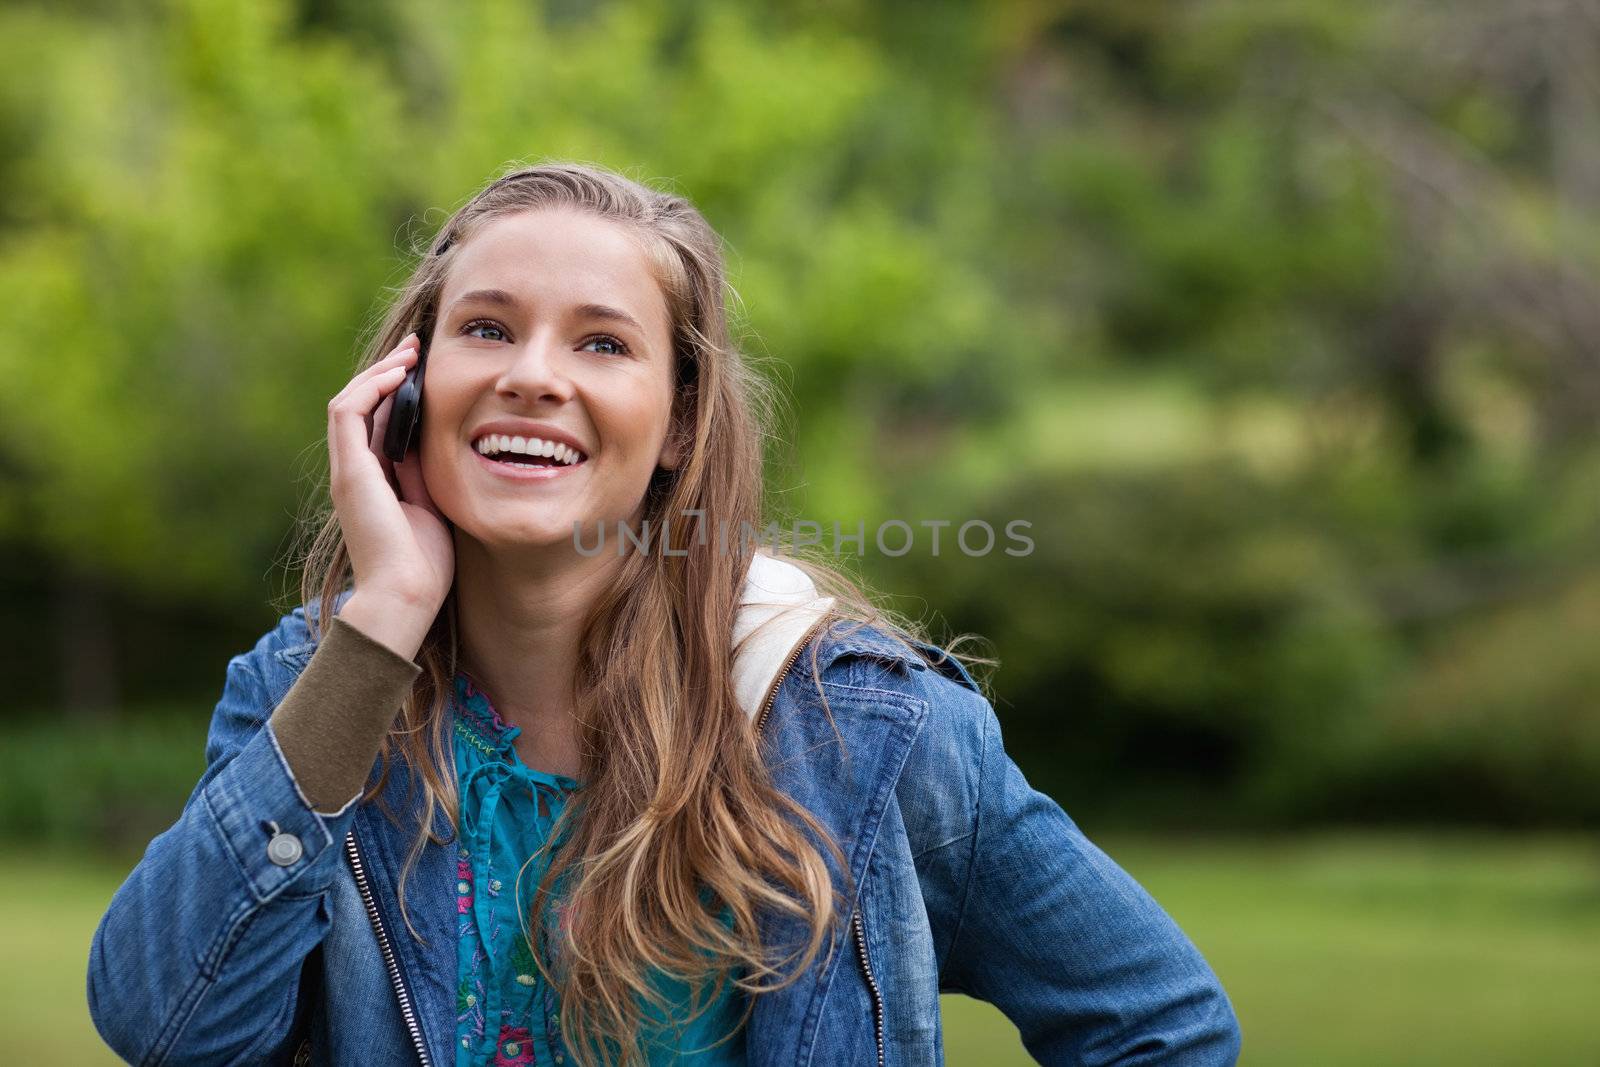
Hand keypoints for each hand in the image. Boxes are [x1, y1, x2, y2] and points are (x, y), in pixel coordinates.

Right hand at [327, 332, 453, 616]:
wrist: (406, 594)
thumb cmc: (426, 563)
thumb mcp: (434, 505)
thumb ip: (427, 473)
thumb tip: (442, 439)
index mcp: (375, 481)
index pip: (380, 422)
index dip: (399, 392)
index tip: (426, 368)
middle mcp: (356, 472)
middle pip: (364, 406)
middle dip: (388, 372)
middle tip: (417, 347)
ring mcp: (348, 471)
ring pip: (351, 401)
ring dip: (380, 372)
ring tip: (410, 353)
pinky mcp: (348, 471)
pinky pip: (348, 412)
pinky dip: (371, 388)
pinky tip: (399, 374)